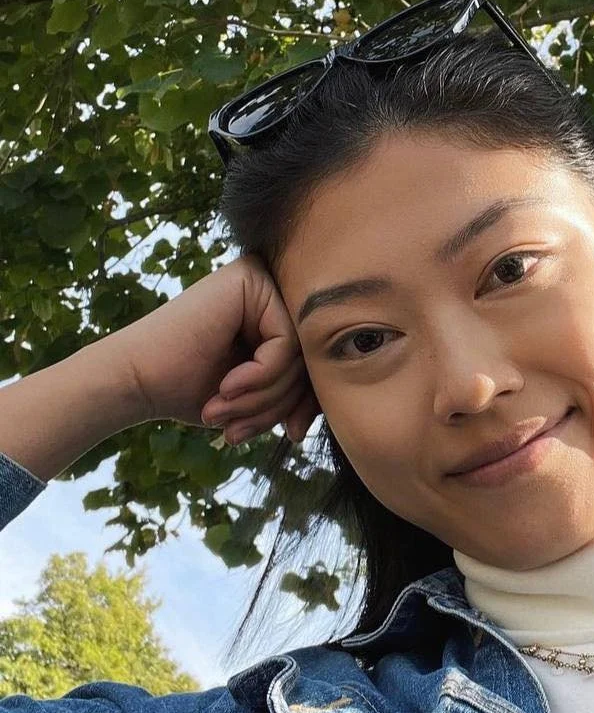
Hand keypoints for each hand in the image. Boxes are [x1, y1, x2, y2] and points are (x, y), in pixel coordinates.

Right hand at [110, 254, 321, 445]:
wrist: (136, 382)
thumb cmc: (193, 390)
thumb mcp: (263, 396)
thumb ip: (300, 389)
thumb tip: (339, 398)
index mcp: (279, 313)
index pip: (320, 361)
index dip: (309, 404)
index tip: (290, 434)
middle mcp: (275, 288)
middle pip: (314, 356)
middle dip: (284, 404)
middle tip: (242, 431)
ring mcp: (263, 279)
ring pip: (303, 353)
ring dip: (268, 397)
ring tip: (226, 411)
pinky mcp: (251, 280)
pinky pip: (286, 343)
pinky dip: (262, 377)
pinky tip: (227, 387)